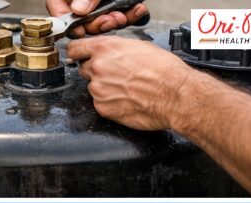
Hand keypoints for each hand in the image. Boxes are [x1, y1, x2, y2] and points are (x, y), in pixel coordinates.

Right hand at [46, 0, 147, 37]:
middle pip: (82, 19)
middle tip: (109, 21)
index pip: (58, 8)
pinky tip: (136, 10)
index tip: (79, 29)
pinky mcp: (116, 3)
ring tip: (123, 16)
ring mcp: (99, 2)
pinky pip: (121, 14)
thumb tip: (79, 11)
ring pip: (102, 20)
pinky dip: (130, 14)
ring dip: (114, 21)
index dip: (67, 21)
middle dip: (97, 24)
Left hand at [67, 35, 193, 130]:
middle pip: (85, 69)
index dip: (79, 53)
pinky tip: (127, 100)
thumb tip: (110, 53)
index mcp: (105, 48)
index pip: (75, 49)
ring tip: (128, 89)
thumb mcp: (140, 47)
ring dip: (105, 88)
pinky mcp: (102, 108)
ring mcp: (98, 89)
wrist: (175, 96)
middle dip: (97, 72)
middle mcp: (97, 67)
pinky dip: (110, 103)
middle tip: (118, 76)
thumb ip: (116, 49)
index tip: (81, 57)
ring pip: (94, 87)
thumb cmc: (164, 71)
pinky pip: (100, 103)